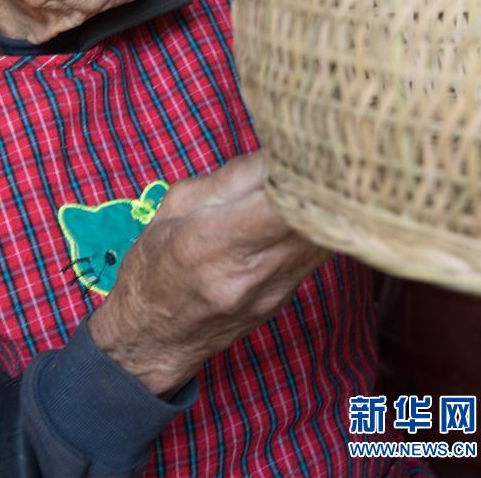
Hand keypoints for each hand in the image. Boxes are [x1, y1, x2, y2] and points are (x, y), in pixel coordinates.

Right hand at [88, 153, 328, 395]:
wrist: (153, 337)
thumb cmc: (155, 264)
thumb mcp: (177, 204)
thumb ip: (231, 176)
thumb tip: (279, 147)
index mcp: (212, 240)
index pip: (279, 198)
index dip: (301, 167)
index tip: (304, 143)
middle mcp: (250, 271)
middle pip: (312, 216)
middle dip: (321, 179)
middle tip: (321, 153)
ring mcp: (275, 288)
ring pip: (326, 233)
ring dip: (326, 200)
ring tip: (318, 174)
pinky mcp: (288, 295)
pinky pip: (319, 250)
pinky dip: (322, 223)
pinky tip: (312, 206)